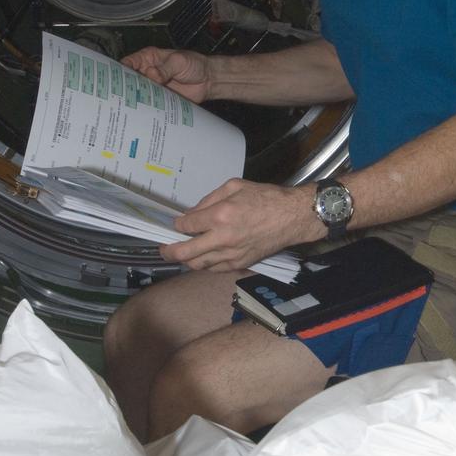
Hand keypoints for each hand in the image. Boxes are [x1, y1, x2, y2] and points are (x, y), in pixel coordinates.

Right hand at [122, 47, 212, 103]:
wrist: (208, 80)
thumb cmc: (194, 64)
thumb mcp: (179, 62)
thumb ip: (165, 69)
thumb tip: (150, 74)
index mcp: (148, 58)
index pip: (128, 63)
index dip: (119, 71)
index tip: (113, 80)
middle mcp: (148, 72)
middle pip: (130, 81)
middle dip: (124, 88)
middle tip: (118, 97)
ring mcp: (153, 87)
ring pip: (138, 94)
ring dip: (135, 100)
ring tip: (127, 108)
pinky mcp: (160, 99)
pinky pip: (150, 104)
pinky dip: (146, 109)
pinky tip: (142, 114)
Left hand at [162, 179, 319, 271]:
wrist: (292, 217)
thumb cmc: (266, 198)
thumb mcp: (234, 186)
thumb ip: (209, 199)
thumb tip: (193, 213)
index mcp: (220, 215)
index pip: (187, 225)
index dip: (178, 224)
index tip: (177, 223)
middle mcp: (222, 238)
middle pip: (185, 252)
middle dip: (168, 251)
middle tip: (162, 248)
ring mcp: (231, 254)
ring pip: (198, 265)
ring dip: (185, 260)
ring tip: (179, 254)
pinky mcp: (240, 264)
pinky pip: (214, 269)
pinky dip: (204, 265)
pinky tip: (201, 258)